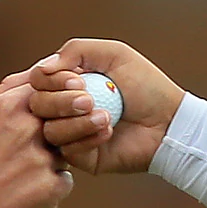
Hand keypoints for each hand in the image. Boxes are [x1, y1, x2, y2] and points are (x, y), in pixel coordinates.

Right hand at [0, 74, 73, 207]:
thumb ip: (12, 90)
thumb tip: (46, 64)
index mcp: (7, 109)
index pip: (49, 85)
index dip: (68, 85)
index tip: (78, 88)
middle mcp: (26, 131)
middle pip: (70, 112)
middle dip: (83, 113)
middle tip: (98, 115)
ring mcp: (42, 160)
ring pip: (70, 147)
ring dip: (63, 152)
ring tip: (34, 166)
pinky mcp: (53, 187)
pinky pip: (64, 177)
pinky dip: (52, 182)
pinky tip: (28, 192)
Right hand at [28, 39, 182, 174]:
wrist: (169, 120)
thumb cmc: (146, 85)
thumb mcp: (114, 54)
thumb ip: (77, 50)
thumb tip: (44, 68)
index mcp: (68, 82)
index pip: (38, 80)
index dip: (51, 80)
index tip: (78, 80)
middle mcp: (64, 107)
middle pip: (37, 105)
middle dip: (61, 101)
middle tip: (90, 99)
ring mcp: (71, 133)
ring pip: (49, 130)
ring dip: (77, 122)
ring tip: (107, 117)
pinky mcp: (81, 157)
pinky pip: (67, 151)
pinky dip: (87, 139)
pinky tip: (109, 132)